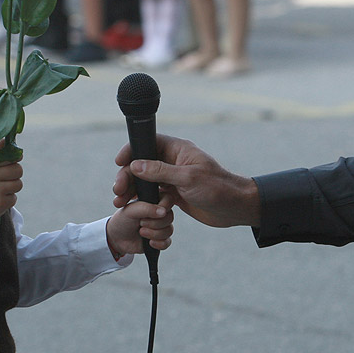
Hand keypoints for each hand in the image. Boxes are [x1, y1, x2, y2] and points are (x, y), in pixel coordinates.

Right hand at [0, 144, 22, 228]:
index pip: (10, 156)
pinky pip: (14, 198)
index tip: (11, 164)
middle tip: (5, 179)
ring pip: (18, 184)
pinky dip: (8, 200)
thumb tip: (6, 140)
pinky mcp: (1, 202)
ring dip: (12, 188)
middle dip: (15, 175)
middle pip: (18, 169)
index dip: (14, 160)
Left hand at [106, 192, 174, 257]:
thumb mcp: (131, 211)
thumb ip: (146, 208)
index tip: (150, 214)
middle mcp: (159, 213)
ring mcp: (161, 226)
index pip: (168, 200)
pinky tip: (149, 243)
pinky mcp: (160, 239)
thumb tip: (164, 212)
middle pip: (169, 217)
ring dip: (154, 234)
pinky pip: (167, 242)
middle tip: (141, 223)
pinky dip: (159, 243)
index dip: (163, 207)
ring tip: (141, 232)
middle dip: (154, 223)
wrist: (117, 238)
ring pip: (169, 230)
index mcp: (154, 201)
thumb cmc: (122, 220)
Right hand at [113, 134, 260, 228]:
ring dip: (133, 190)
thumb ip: (160, 171)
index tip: (119, 162)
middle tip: (118, 191)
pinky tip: (136, 209)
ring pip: (146, 181)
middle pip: (143, 164)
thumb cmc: (218, 188)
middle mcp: (174, 161)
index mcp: (178, 149)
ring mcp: (173, 177)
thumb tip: (135, 165)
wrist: (235, 208)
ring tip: (121, 202)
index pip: (148, 143)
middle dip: (128, 176)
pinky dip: (144, 200)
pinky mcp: (175, 193)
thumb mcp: (188, 179)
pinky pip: (154, 194)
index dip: (132, 151)